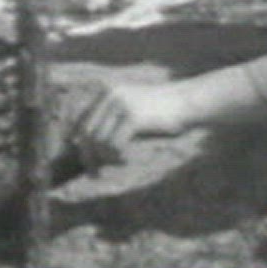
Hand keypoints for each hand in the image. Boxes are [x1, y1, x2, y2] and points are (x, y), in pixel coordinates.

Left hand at [73, 81, 187, 169]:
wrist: (187, 101)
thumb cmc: (160, 113)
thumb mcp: (131, 112)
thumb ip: (111, 123)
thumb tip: (89, 150)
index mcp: (105, 92)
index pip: (81, 122)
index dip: (80, 145)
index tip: (85, 163)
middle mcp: (108, 96)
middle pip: (87, 134)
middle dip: (88, 158)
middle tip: (94, 175)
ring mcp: (119, 105)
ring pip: (99, 141)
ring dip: (105, 160)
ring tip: (118, 165)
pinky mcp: (132, 117)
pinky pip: (114, 144)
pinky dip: (118, 157)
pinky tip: (127, 160)